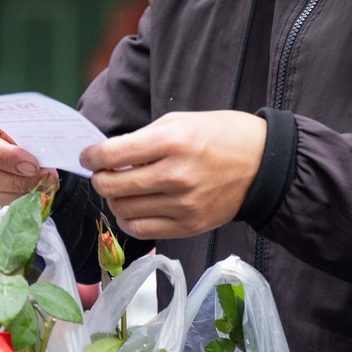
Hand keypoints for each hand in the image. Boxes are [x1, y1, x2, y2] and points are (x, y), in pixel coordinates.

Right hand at [0, 111, 48, 206]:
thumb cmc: (13, 119)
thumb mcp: (18, 120)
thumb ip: (27, 139)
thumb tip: (44, 168)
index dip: (7, 158)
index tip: (33, 166)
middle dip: (17, 182)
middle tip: (46, 182)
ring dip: (15, 196)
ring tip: (40, 190)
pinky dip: (8, 203)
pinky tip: (27, 198)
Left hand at [80, 111, 266, 239]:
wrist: (263, 163)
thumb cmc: (220, 135)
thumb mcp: (180, 121)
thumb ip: (142, 139)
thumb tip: (107, 157)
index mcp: (172, 142)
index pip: (112, 154)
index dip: (91, 156)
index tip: (88, 156)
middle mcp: (175, 175)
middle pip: (113, 186)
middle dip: (99, 179)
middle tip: (102, 173)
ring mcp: (182, 204)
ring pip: (124, 210)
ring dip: (114, 199)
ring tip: (121, 189)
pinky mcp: (189, 226)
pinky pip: (142, 230)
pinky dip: (129, 220)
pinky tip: (133, 207)